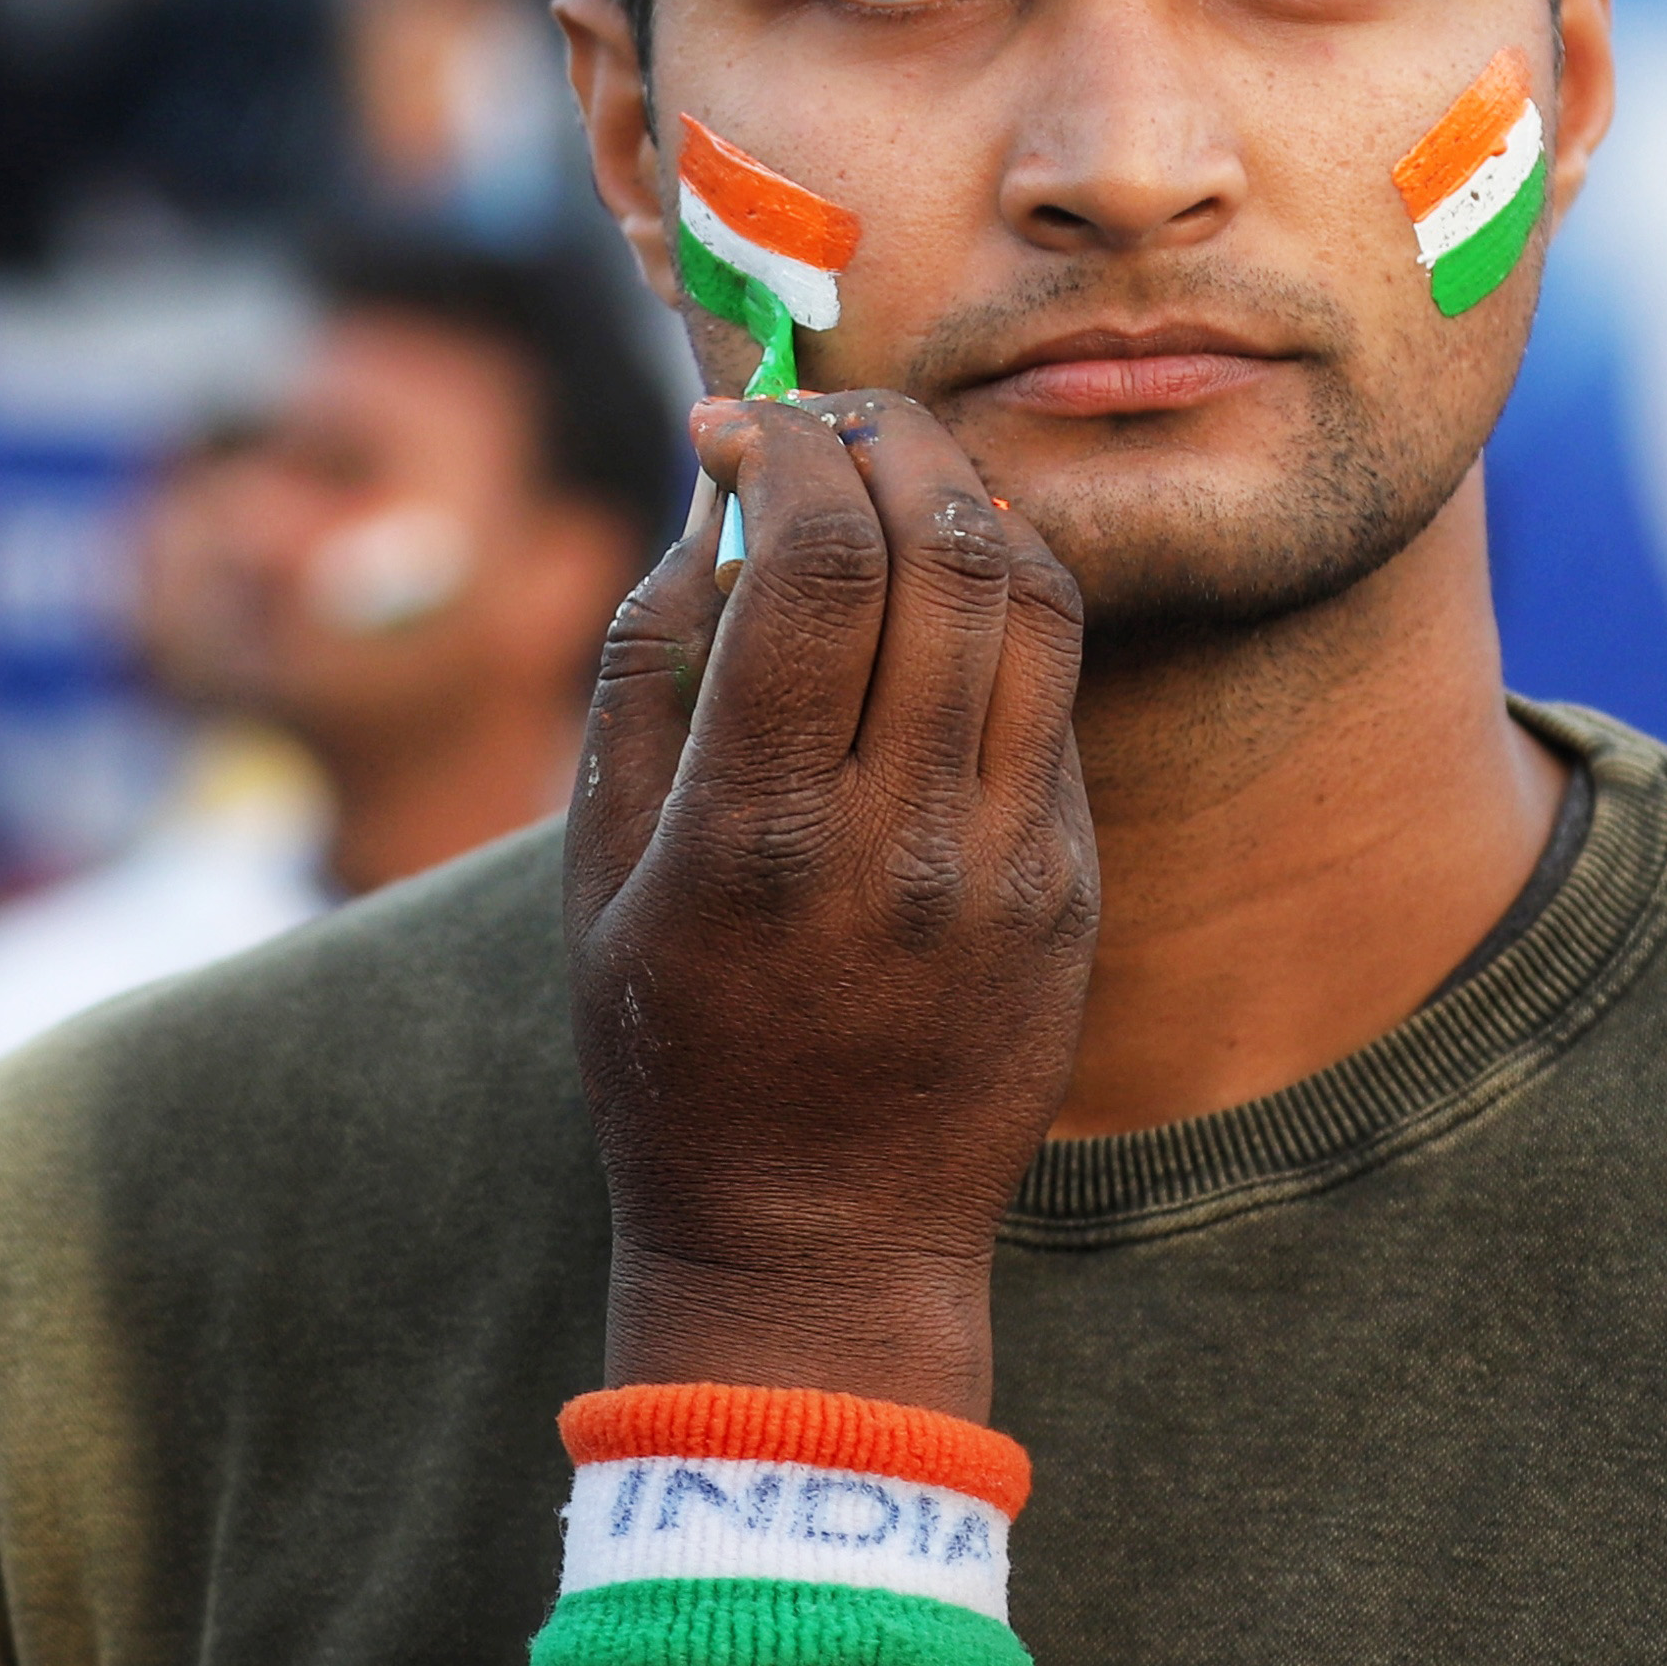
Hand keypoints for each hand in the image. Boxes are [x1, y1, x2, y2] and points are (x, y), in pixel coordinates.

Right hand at [563, 391, 1095, 1416]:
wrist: (820, 1247)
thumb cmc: (675, 1057)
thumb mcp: (594, 877)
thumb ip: (641, 680)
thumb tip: (704, 513)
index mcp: (757, 833)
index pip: (817, 558)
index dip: (788, 449)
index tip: (741, 427)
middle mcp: (900, 838)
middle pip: (944, 549)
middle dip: (886, 440)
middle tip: (830, 418)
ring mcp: (1008, 864)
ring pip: (1033, 601)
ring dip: (967, 501)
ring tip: (899, 478)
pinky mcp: (1072, 886)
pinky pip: (1057, 694)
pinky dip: (1004, 603)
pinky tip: (943, 592)